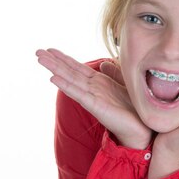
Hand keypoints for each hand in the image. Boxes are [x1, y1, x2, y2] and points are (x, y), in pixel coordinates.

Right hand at [36, 48, 151, 148]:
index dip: (64, 58)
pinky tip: (54, 79)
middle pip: (70, 72)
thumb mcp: (124, 85)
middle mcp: (93, 89)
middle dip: (54, 61)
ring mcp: (93, 98)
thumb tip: (102, 63)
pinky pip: (79, 94)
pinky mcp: (96, 107)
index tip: (50, 49)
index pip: (78, 68)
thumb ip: (113, 73)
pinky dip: (66, 86)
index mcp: (99, 83)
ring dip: (55, 69)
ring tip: (41, 60)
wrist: (141, 129)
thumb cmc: (133, 110)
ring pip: (70, 80)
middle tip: (37, 51)